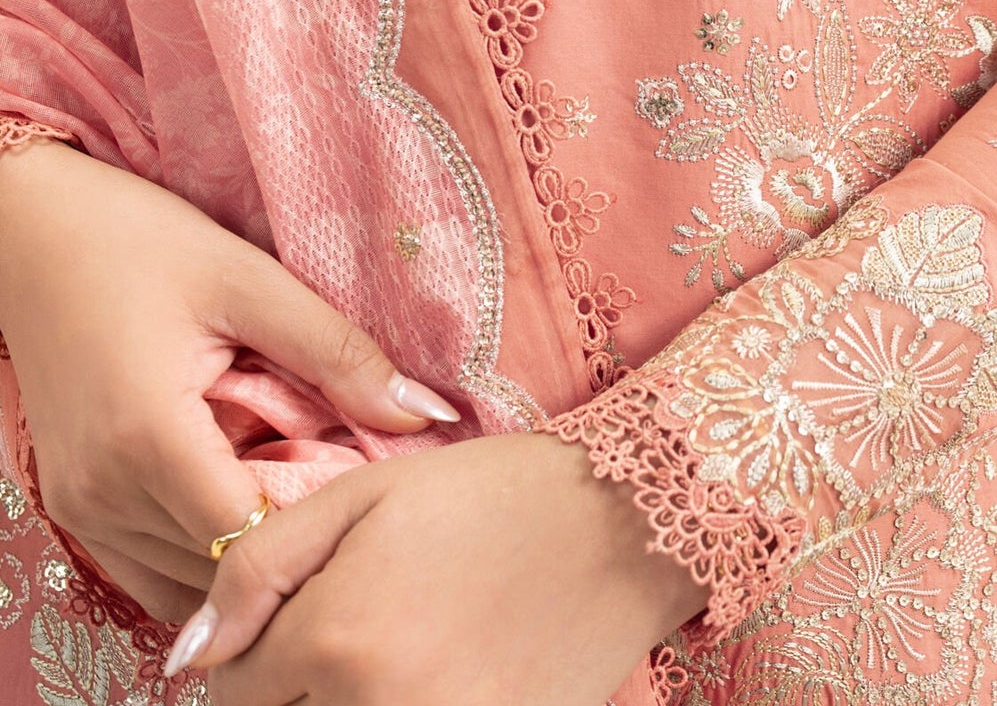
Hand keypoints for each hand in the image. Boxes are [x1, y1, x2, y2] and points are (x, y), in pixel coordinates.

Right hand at [0, 141, 457, 622]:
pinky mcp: (72, 504)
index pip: (250, 538)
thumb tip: (425, 413)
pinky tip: (241, 487)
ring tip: (298, 479)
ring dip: (244, 549)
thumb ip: (339, 353)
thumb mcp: (251, 281)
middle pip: (219, 566)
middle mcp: (103, 493)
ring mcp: (79, 507)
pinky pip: (146, 562)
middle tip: (345, 483)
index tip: (370, 483)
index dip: (317, 522)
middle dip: (289, 538)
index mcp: (149, 439)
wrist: (35, 232)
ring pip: (182, 580)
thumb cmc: (141, 241)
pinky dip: (199, 545)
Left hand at [172, 432, 706, 704]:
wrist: (627, 520)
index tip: (296, 621)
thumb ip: (262, 567)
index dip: (251, 655)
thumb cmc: (495, 493)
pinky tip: (428, 678)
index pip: (234, 689)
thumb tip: (188, 658)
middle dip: (291, 694)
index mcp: (336, 635)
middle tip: (340, 645)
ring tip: (382, 660)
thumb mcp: (370, 492)